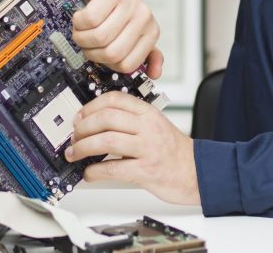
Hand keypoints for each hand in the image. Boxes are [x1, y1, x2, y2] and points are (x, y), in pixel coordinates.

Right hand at [63, 0, 163, 78]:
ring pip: (99, 37)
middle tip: (86, 39)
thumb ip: (142, 52)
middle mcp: (144, 17)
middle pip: (112, 54)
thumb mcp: (128, 31)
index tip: (100, 50)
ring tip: (82, 27)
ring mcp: (129, 3)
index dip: (106, 62)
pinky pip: (89, 20)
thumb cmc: (109, 5)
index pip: (127, 65)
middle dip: (91, 51)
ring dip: (82, 36)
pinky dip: (78, 21)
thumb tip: (155, 73)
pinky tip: (80, 14)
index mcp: (150, 32)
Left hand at [65, 91, 199, 205]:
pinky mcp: (146, 171)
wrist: (198, 172)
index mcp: (148, 113)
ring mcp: (147, 148)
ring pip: (106, 141)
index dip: (90, 107)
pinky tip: (89, 173)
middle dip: (82, 128)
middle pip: (106, 118)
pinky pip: (113, 168)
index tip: (79, 117)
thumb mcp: (156, 125)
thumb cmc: (174, 151)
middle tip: (74, 137)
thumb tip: (96, 123)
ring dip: (83, 148)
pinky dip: (95, 171)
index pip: (114, 99)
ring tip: (74, 154)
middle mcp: (148, 127)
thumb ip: (132, 120)